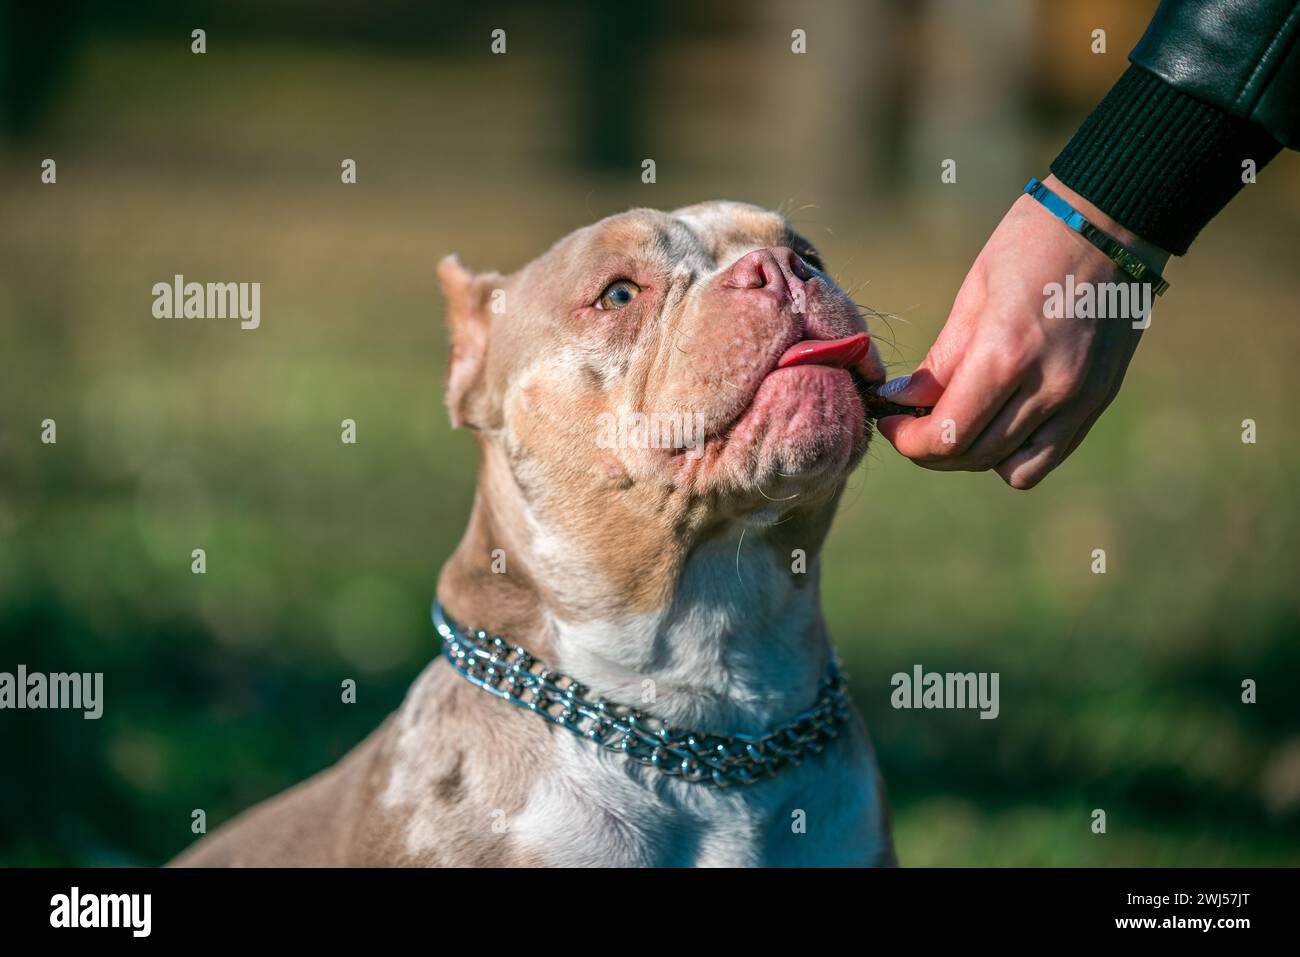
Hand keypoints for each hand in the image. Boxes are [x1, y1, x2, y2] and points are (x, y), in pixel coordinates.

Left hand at [877, 174, 1171, 489]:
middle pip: (973, 456)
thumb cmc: (1034, 241)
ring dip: (972, 456)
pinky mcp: (1099, 399)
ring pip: (1011, 468)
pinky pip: (1048, 456)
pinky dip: (1015, 454)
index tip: (891, 421)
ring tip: (957, 424)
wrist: (1115, 219)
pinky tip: (998, 423)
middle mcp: (1047, 386)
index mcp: (1006, 353)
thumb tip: (901, 401)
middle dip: (931, 450)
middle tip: (911, 425)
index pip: (946, 435)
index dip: (908, 441)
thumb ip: (940, 361)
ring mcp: (1079, 398)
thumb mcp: (975, 294)